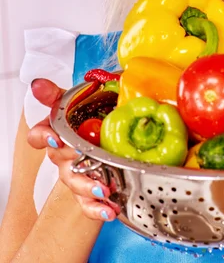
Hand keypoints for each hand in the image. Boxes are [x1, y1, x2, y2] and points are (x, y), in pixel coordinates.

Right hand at [26, 78, 117, 221]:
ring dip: (87, 187)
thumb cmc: (94, 108)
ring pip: (74, 182)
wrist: (114, 120)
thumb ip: (58, 92)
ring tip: (103, 189)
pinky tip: (110, 209)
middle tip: (86, 163)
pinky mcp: (91, 186)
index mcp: (59, 129)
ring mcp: (77, 170)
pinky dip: (97, 208)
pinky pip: (88, 202)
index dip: (45, 137)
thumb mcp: (81, 95)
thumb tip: (37, 84)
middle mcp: (64, 151)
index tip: (55, 137)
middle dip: (72, 164)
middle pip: (59, 161)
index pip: (40, 134)